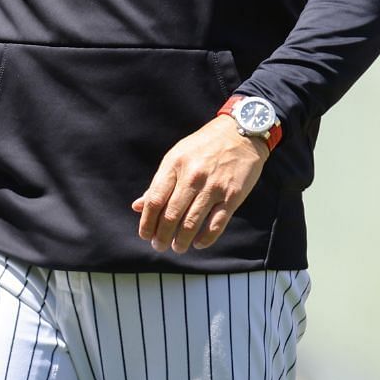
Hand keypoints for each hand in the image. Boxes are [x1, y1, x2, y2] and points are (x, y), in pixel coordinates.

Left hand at [133, 116, 268, 253]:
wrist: (241, 132)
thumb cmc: (205, 146)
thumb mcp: (177, 156)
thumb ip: (159, 183)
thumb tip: (138, 207)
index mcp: (175, 165)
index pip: (154, 201)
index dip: (147, 223)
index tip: (146, 235)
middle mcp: (193, 176)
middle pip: (171, 216)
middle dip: (162, 237)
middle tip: (160, 246)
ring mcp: (213, 186)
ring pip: (191, 224)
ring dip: (181, 242)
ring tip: (178, 247)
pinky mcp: (232, 195)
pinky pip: (215, 224)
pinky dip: (205, 239)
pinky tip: (198, 243)